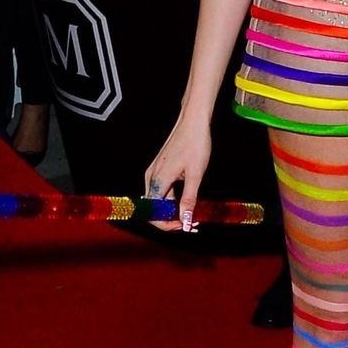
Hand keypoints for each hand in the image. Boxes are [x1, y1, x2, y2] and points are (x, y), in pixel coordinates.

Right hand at [144, 111, 212, 231]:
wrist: (193, 121)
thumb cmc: (195, 144)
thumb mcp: (196, 175)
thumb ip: (189, 200)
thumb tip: (186, 221)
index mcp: (158, 180)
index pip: (153, 213)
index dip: (167, 225)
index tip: (185, 226)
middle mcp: (152, 178)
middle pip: (154, 209)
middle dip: (171, 220)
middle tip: (192, 224)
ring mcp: (154, 173)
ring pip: (159, 201)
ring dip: (173, 211)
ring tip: (193, 214)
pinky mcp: (160, 170)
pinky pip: (163, 191)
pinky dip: (173, 200)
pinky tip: (188, 201)